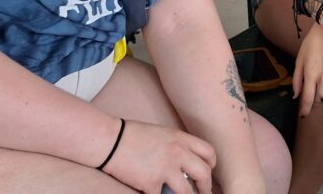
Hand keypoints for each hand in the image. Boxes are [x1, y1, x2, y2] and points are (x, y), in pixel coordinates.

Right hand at [101, 119, 215, 193]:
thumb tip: (185, 161)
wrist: (111, 140)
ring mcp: (165, 169)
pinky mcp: (151, 183)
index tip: (209, 172)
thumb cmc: (132, 135)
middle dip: (206, 187)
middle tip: (204, 192)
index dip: (211, 164)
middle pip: (204, 173)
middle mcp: (177, 153)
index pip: (208, 152)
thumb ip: (176, 145)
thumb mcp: (161, 133)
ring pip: (187, 191)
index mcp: (180, 138)